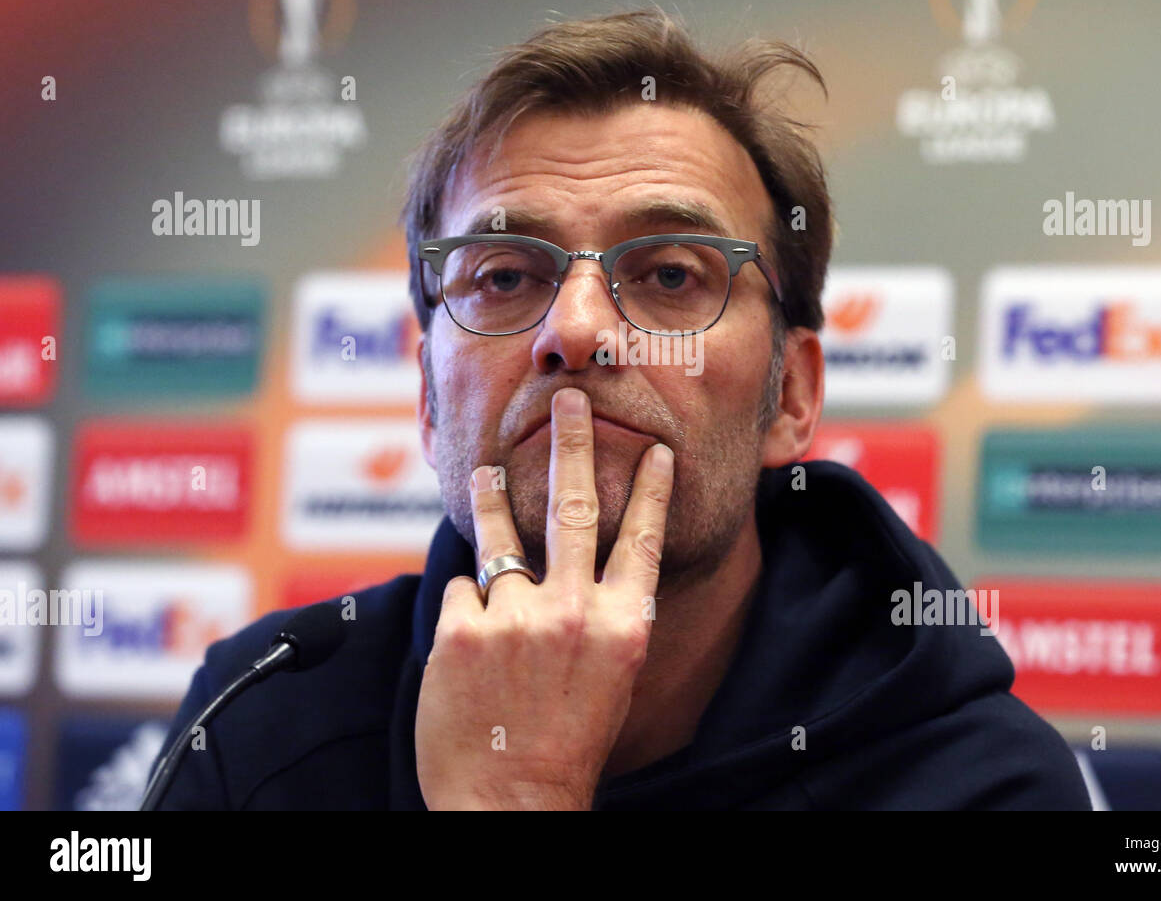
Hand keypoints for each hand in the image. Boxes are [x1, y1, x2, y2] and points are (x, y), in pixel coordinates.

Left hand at [414, 386, 674, 809]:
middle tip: (568, 401)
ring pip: (504, 536)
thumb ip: (602, 616)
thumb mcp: (611, 676)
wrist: (512, 800)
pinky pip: (464, 591)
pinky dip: (468, 605)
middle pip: (577, 508)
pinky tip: (471, 641)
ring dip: (496, 496)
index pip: (644, 540)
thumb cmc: (568, 742)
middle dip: (574, 444)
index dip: (653, 491)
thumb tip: (588, 565)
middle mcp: (574, 612)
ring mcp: (516, 618)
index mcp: (622, 626)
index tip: (657, 451)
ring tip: (488, 470)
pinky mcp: (462, 630)